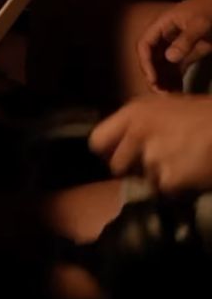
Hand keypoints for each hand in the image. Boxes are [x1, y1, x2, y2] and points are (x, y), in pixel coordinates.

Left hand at [89, 93, 211, 194]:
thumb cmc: (201, 114)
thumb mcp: (163, 107)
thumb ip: (137, 124)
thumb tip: (121, 144)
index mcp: (133, 113)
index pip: (97, 141)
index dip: (107, 152)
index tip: (118, 156)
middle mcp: (137, 133)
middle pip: (117, 167)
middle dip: (134, 169)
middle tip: (156, 162)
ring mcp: (152, 157)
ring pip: (144, 180)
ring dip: (159, 178)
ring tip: (180, 163)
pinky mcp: (169, 179)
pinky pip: (164, 192)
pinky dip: (176, 189)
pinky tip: (190, 173)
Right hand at [137, 0, 211, 90]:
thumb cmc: (211, 9)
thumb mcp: (200, 23)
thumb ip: (185, 40)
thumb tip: (169, 58)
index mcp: (163, 24)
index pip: (145, 44)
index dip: (146, 62)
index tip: (153, 79)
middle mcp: (166, 36)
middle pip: (152, 58)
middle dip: (154, 76)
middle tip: (162, 93)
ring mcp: (177, 45)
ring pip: (163, 66)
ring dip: (164, 81)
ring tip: (170, 97)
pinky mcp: (188, 53)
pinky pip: (176, 69)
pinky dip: (175, 81)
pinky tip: (178, 93)